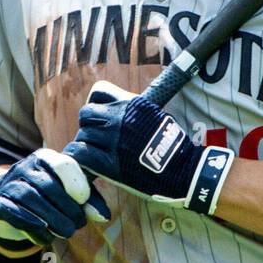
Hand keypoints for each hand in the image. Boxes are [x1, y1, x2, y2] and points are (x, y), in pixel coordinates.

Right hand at [0, 147, 110, 245]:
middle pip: (48, 185)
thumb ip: (88, 201)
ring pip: (31, 198)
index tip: (84, 200)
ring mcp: (9, 183)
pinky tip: (45, 235)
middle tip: (79, 224)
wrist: (12, 205)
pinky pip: (13, 212)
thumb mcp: (70, 194)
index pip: (63, 164)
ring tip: (67, 232)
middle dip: (67, 208)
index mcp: (46, 158)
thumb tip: (104, 216)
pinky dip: (31, 224)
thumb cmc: (50, 197)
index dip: (76, 183)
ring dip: (52, 218)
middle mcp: (25, 166)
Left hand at [63, 81, 235, 214]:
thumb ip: (134, 111)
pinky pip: (80, 154)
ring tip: (95, 155)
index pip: (99, 92)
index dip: (96, 104)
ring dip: (86, 145)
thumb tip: (119, 113)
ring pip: (82, 135)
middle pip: (86, 114)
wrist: (183, 170)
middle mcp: (119, 117)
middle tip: (96, 139)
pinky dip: (80, 158)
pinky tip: (86, 163)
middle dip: (89, 126)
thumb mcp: (156, 115)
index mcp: (131, 103)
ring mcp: (112, 139)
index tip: (100, 116)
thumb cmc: (173, 146)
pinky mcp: (108, 162)